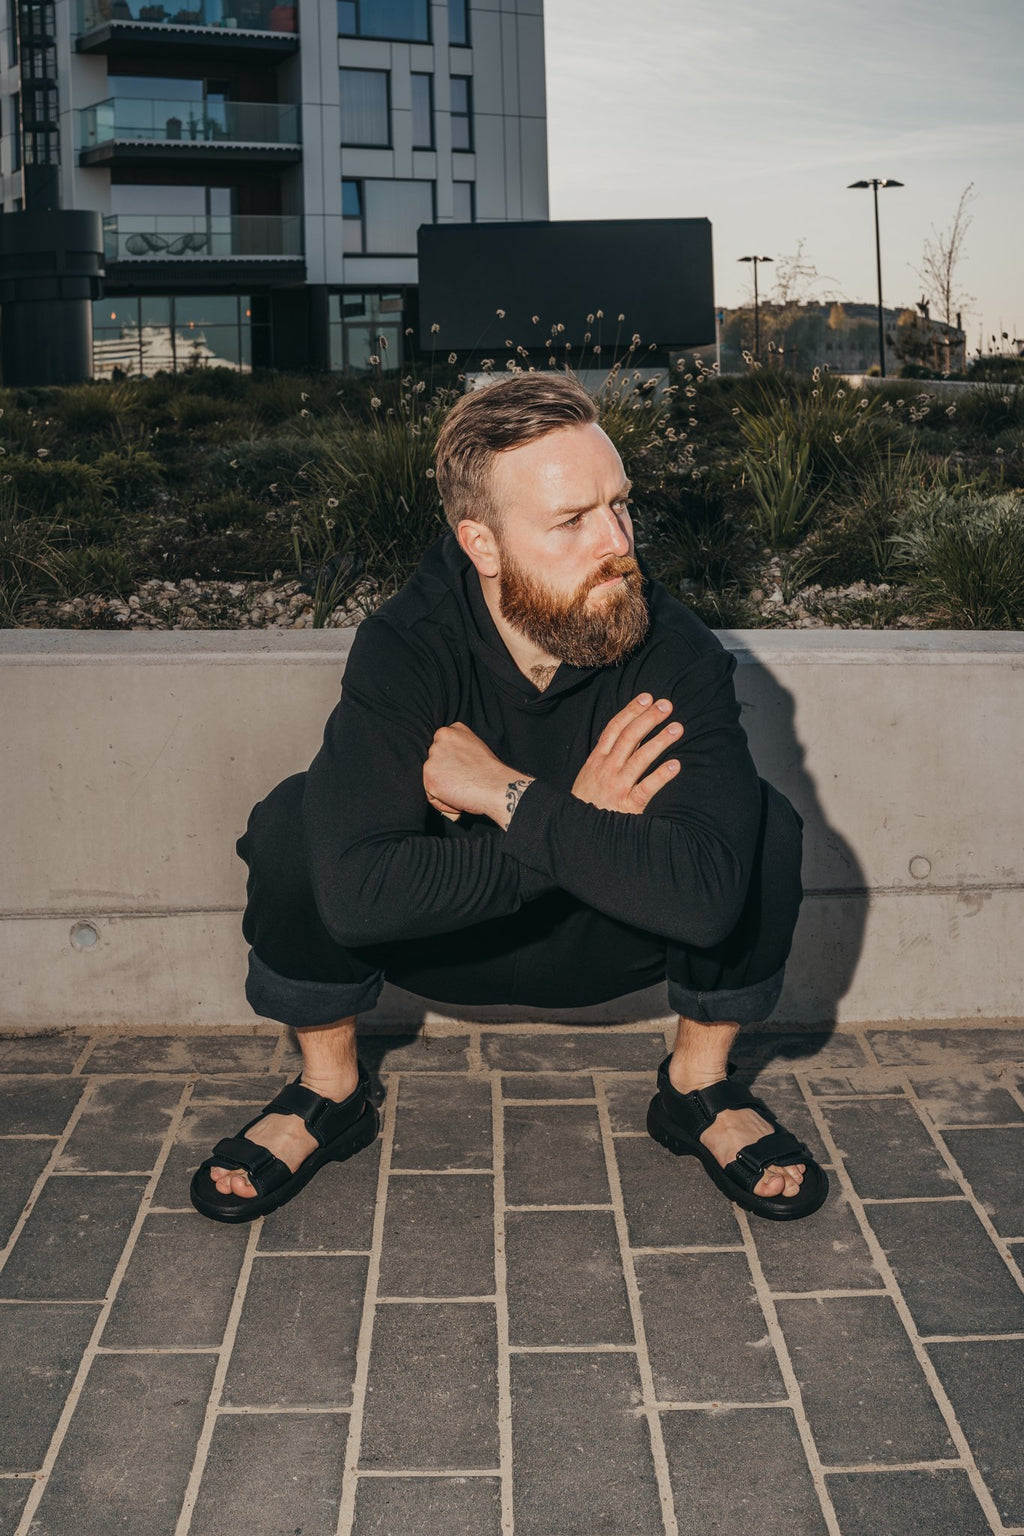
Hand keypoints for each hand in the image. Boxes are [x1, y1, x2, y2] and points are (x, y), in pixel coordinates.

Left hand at [424, 723, 531, 827]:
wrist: (496, 786)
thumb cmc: (491, 773)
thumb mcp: (474, 748)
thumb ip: (458, 751)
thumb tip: (450, 765)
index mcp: (450, 731)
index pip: (441, 750)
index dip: (451, 764)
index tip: (462, 772)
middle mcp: (438, 741)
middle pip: (434, 764)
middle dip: (446, 776)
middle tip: (463, 784)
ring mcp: (432, 759)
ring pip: (432, 780)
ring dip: (444, 790)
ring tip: (464, 793)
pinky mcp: (430, 777)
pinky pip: (432, 796)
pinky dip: (443, 803)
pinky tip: (459, 801)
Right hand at [571, 693, 682, 813]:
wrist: (577, 833)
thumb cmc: (588, 803)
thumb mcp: (590, 776)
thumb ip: (608, 757)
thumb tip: (631, 737)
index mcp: (597, 759)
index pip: (614, 728)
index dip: (631, 711)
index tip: (647, 697)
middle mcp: (606, 769)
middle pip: (629, 737)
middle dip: (648, 718)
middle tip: (666, 705)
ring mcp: (616, 786)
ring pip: (640, 758)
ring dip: (660, 740)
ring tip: (677, 728)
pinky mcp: (627, 806)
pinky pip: (646, 788)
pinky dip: (661, 776)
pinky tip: (675, 765)